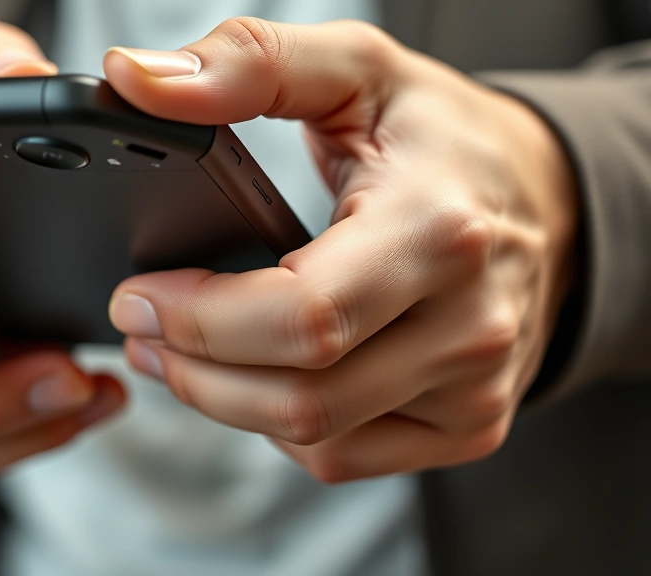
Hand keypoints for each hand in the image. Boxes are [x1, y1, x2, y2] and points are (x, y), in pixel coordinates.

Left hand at [104, 19, 577, 481]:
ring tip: (180, 352)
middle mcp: (470, 323)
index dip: (201, 320)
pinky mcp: (470, 425)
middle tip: (141, 327)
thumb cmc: (444, 137)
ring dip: (225, 403)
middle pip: (301, 397)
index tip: (139, 294)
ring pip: (316, 440)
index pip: (302, 316)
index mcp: (437, 229)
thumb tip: (140, 82)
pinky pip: (346, 456)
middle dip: (195, 371)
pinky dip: (281, 428)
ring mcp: (475, 388)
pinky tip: (256, 378)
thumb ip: (248, 64)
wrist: (543, 198)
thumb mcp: (356, 70)